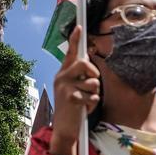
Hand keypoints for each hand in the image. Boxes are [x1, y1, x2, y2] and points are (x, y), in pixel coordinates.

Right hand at [50, 26, 100, 154]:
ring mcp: (64, 87)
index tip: (79, 26)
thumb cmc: (74, 107)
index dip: (75, 39)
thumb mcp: (74, 88)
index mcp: (63, 73)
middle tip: (91, 85)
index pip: (71, 53)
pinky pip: (91, 95)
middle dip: (93, 74)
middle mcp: (61, 77)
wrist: (64, 128)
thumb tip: (92, 67)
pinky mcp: (69, 98)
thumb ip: (81, 77)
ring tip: (86, 101)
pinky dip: (92, 104)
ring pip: (92, 82)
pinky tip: (84, 109)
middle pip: (84, 63)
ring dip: (94, 93)